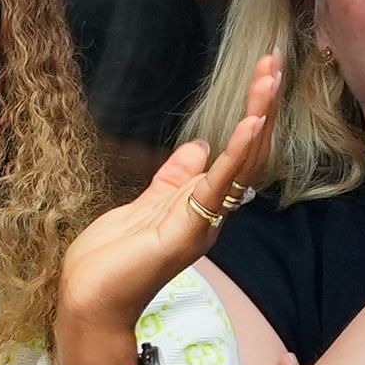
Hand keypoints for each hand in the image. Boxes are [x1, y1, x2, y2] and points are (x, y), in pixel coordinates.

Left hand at [57, 54, 279, 343]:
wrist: (90, 300)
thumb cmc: (111, 259)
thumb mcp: (144, 203)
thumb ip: (174, 176)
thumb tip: (200, 146)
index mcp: (201, 205)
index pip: (235, 152)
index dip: (251, 114)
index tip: (261, 76)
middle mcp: (211, 213)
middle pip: (247, 153)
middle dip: (262, 106)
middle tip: (275, 64)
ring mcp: (204, 222)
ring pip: (241, 164)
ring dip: (257, 119)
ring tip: (270, 80)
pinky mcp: (188, 230)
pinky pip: (219, 187)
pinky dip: (236, 154)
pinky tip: (251, 124)